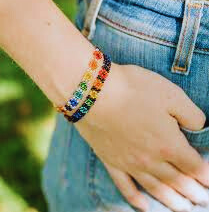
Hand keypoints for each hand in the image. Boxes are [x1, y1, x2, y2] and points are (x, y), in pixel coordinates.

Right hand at [75, 63, 208, 211]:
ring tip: (183, 209)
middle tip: (202, 201)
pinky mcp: (110, 161)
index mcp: (168, 144)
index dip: (205, 174)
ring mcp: (128, 163)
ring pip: (155, 188)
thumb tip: (200, 128)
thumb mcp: (171, 95)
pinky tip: (143, 206)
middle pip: (177, 181)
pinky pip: (125, 186)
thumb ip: (191, 115)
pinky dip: (135, 199)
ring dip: (171, 201)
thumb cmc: (133, 90)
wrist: (93, 93)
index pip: (194, 165)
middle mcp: (150, 160)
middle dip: (193, 192)